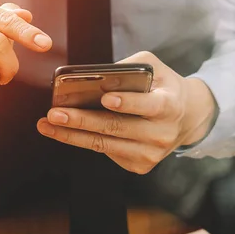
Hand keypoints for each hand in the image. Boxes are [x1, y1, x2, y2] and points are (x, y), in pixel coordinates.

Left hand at [37, 51, 215, 173]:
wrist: (187, 117)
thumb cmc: (163, 87)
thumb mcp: (155, 69)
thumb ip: (130, 68)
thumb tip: (96, 78)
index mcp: (171, 106)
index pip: (150, 106)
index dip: (129, 103)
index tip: (105, 98)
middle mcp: (162, 134)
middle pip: (118, 128)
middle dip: (83, 120)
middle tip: (55, 113)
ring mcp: (151, 153)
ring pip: (105, 145)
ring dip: (72, 135)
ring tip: (47, 124)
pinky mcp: (140, 165)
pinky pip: (105, 151)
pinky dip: (82, 141)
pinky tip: (63, 132)